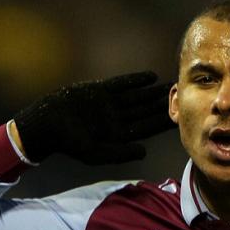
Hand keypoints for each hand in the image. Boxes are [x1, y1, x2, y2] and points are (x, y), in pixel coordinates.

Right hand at [12, 71, 173, 164]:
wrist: (48, 124)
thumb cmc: (70, 143)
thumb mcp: (96, 153)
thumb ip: (121, 153)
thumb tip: (144, 151)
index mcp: (118, 135)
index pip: (145, 129)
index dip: (161, 123)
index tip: (179, 117)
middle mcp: (116, 119)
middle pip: (144, 111)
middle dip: (162, 104)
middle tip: (182, 96)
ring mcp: (109, 104)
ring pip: (136, 97)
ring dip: (153, 92)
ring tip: (171, 85)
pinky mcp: (100, 91)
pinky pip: (121, 84)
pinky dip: (135, 80)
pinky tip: (150, 76)